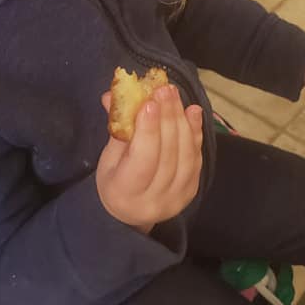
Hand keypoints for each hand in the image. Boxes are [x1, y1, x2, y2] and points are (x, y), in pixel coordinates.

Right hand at [96, 84, 202, 233]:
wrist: (129, 213)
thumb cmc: (114, 179)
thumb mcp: (108, 158)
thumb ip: (117, 128)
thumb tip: (113, 95)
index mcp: (125, 192)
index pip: (143, 161)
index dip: (148, 131)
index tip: (150, 102)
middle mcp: (154, 200)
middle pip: (167, 155)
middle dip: (167, 118)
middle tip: (165, 90)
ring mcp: (176, 198)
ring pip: (185, 156)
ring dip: (182, 121)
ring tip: (175, 96)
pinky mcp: (191, 191)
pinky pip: (196, 158)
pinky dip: (195, 132)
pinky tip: (192, 112)